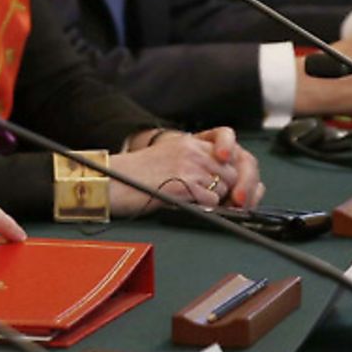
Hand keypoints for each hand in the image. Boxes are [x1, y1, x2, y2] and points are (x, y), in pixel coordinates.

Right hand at [111, 127, 261, 213]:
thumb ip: (197, 163)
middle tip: (229, 203)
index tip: (240, 184)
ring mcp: (188, 166)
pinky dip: (207, 209)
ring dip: (220, 200)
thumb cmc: (135, 178)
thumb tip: (227, 185)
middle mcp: (192, 150)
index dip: (240, 168)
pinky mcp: (183, 184)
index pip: (231, 147)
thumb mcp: (169, 159)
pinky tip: (192, 207)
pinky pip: (212, 201)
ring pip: (226, 186)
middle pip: (234, 170)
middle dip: (235, 190)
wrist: (110, 183)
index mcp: (189, 142)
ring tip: (202, 203)